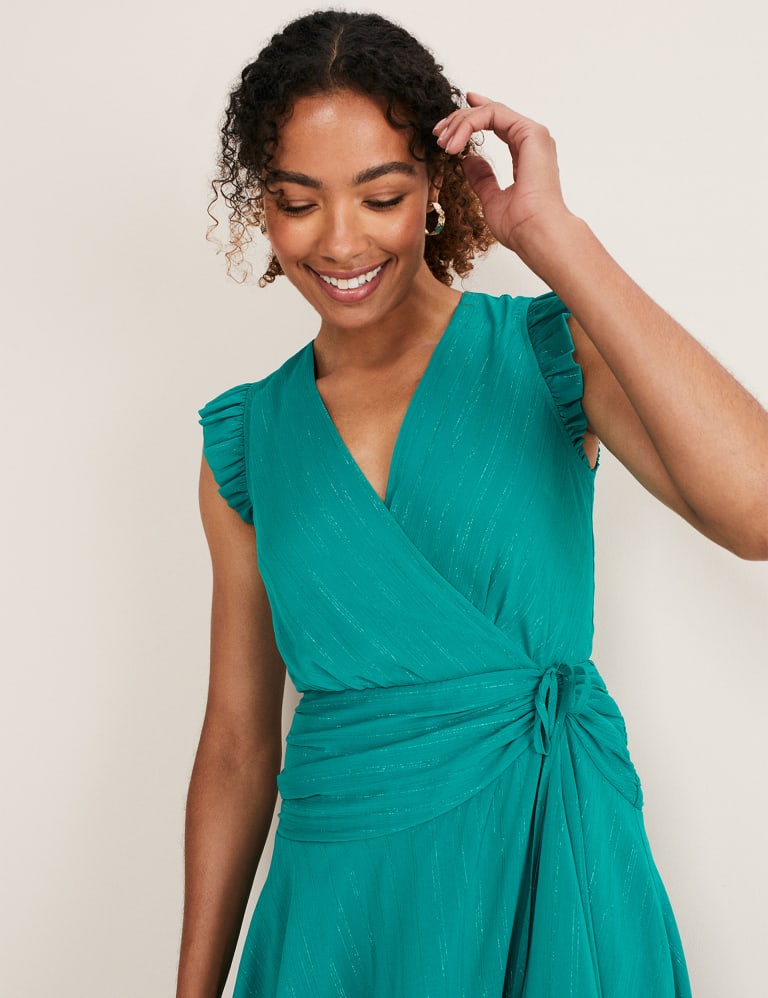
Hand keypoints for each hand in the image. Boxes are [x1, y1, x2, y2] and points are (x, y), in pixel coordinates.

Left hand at [433, 93, 571, 253]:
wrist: (535, 234)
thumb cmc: (519, 225)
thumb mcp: (491, 199)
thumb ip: (482, 178)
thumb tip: (468, 160)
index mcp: (526, 155)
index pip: (498, 124)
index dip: (473, 117)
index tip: (449, 124)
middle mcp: (532, 142)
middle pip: (491, 114)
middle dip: (460, 120)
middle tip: (438, 134)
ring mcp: (533, 135)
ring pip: (491, 111)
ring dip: (461, 122)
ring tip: (443, 142)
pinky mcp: (531, 133)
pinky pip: (494, 114)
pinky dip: (469, 123)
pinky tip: (454, 143)